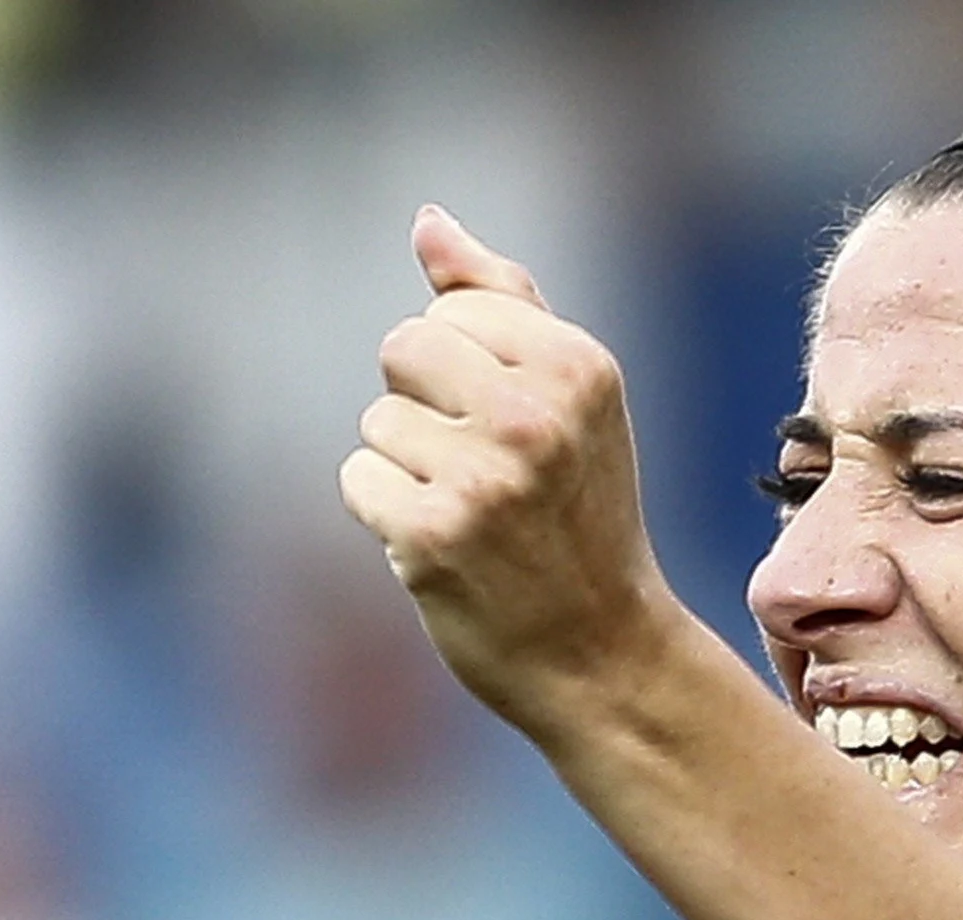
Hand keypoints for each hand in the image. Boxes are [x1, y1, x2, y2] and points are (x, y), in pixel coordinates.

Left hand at [337, 208, 686, 732]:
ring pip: (376, 421)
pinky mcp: (431, 533)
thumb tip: (428, 221)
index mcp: (577, 364)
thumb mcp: (568, 397)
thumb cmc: (579, 516)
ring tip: (470, 517)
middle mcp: (534, 412)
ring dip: (405, 469)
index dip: (464, 369)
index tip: (515, 430)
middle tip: (483, 471)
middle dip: (423, 406)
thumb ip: (501, 299)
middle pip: (403, 347)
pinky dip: (386, 516)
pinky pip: (359, 479)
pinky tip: (441, 549)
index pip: (452, 308)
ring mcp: (482, 476)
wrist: (603, 654)